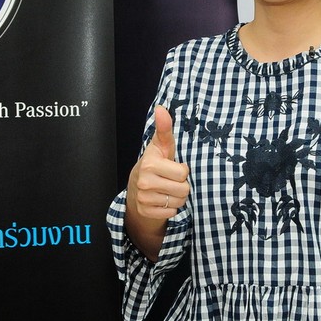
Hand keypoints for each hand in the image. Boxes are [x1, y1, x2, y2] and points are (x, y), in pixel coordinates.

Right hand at [129, 105, 189, 220]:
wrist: (136, 190)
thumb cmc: (154, 164)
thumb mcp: (161, 146)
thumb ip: (164, 129)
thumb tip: (162, 108)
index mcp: (149, 164)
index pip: (183, 173)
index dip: (182, 171)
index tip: (172, 167)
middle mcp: (145, 182)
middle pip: (183, 189)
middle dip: (181, 185)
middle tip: (170, 180)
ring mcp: (144, 198)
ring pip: (179, 202)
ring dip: (177, 197)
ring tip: (167, 190)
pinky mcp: (146, 211)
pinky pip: (171, 212)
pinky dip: (170, 208)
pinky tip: (162, 200)